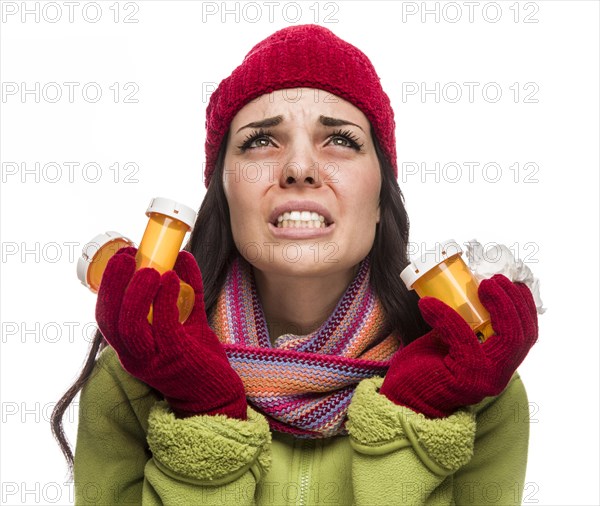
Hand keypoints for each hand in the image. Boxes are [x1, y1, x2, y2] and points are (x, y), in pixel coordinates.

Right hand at [95, 247, 246, 419]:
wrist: (216, 396)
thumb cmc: (197, 359)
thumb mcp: (186, 321)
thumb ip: (183, 291)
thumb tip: (180, 256)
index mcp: (130, 346)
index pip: (106, 315)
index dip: (109, 284)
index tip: (122, 256)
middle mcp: (134, 355)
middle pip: (111, 318)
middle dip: (114, 283)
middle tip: (127, 256)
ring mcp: (153, 359)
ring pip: (131, 325)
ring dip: (137, 292)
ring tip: (151, 269)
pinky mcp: (176, 358)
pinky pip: (164, 326)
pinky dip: (165, 299)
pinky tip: (172, 279)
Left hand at [379, 274, 537, 417]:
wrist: (402, 398)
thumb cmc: (424, 368)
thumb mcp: (449, 340)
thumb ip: (462, 324)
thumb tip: (463, 289)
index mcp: (499, 364)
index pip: (526, 335)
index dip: (523, 306)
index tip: (510, 282)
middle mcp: (498, 374)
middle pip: (523, 335)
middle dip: (513, 301)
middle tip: (493, 280)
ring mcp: (484, 378)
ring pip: (507, 337)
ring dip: (498, 305)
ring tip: (480, 284)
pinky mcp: (463, 377)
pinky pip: (462, 339)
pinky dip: (446, 316)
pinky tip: (428, 304)